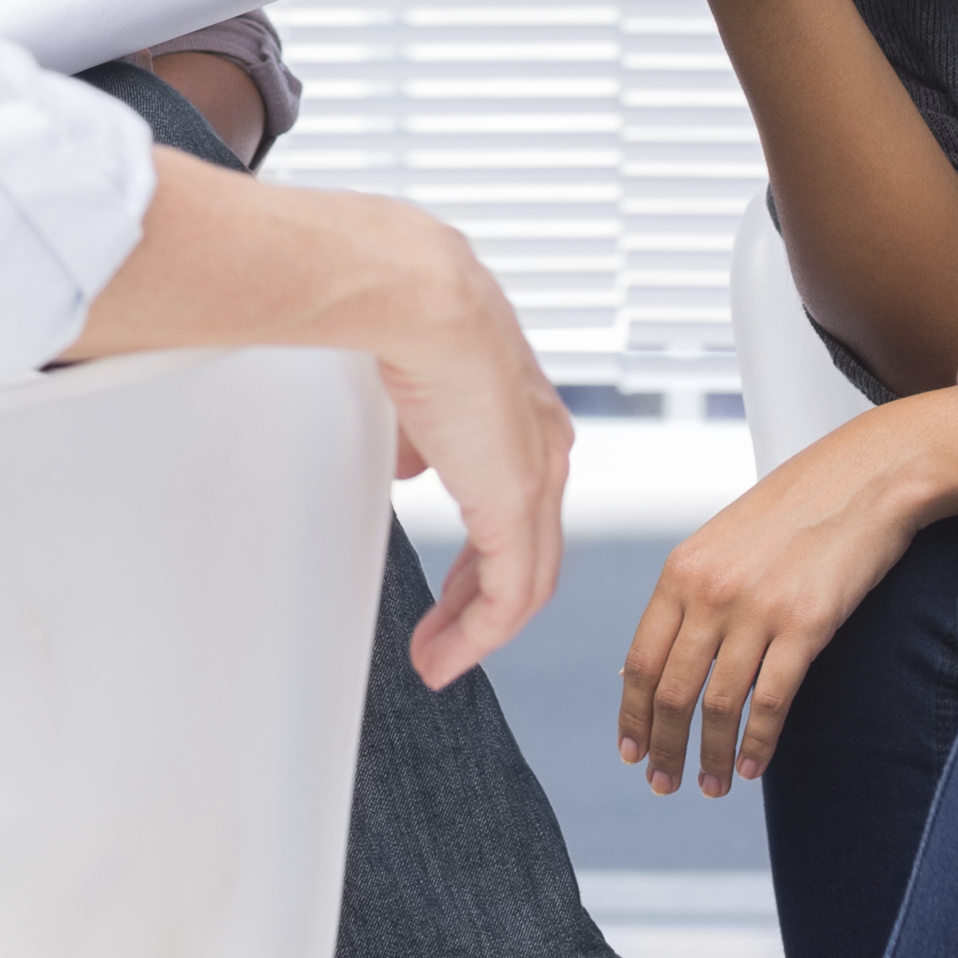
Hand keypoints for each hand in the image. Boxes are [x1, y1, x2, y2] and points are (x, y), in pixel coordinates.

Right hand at [351, 200, 575, 688]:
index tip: (459, 588)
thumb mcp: (417, 387)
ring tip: (439, 660)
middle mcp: (546, 450)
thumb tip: (411, 465)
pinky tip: (445, 656)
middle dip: (483, 604)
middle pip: (532, 553)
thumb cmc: (412, 315)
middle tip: (449, 637)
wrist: (419, 297)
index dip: (490, 554)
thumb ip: (423, 433)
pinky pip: (507, 597)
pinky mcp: (515, 505)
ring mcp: (538, 479)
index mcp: (528, 418)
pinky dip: (477, 637)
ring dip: (478, 632)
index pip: (524, 508)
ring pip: (525, 583)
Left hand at [618, 395, 957, 794]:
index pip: (641, 660)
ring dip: (711, 756)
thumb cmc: (799, 507)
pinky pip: (771, 701)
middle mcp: (711, 591)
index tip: (631, 751)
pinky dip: (759, 742)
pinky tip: (754, 767)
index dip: (632, 714)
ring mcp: (757, 608)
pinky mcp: (806, 624)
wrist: (867, 476)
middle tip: (664, 783)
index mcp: (682, 570)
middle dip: (664, 747)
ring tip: (712, 786)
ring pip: (718, 705)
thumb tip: (664, 657)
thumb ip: (694, 592)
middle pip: (672, 691)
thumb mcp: (726, 541)